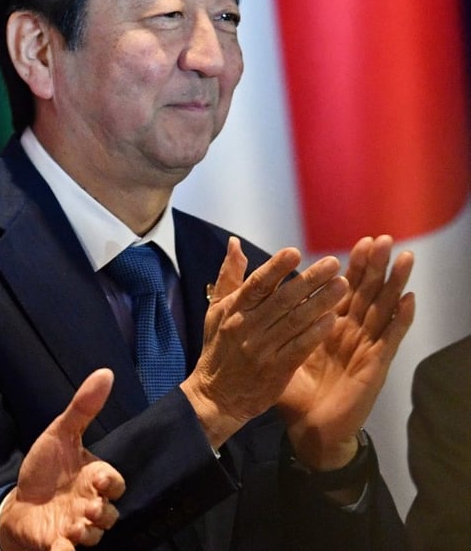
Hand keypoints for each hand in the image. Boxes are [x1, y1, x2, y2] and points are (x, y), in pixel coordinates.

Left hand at [0, 369, 125, 550]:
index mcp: (92, 479)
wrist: (19, 501)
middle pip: (109, 513)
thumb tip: (106, 372)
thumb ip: (83, 407)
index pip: (113, 482)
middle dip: (102, 511)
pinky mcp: (57, 545)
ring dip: (87, 533)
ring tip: (74, 527)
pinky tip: (60, 548)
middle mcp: (89, 505)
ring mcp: (75, 528)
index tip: (98, 480)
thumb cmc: (45, 468)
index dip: (110, 482)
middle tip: (87, 507)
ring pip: (93, 536)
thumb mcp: (60, 433)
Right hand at [181, 237, 348, 447]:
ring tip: (343, 285)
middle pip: (282, 300)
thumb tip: (235, 244)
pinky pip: (299, 347)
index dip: (275, 268)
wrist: (216, 396)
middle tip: (334, 263)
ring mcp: (261, 350)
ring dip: (321, 302)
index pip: (256, 284)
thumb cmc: (219, 349)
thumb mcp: (216, 311)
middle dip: (309, 280)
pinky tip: (334, 318)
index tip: (295, 252)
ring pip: (295, 321)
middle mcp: (246, 327)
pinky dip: (316, 332)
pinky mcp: (276, 370)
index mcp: (233, 310)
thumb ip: (229, 277)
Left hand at [278, 235, 414, 468]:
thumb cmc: (292, 389)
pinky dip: (400, 319)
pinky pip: (389, 339)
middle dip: (374, 267)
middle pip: (365, 293)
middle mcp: (350, 334)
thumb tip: (256, 299)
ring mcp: (364, 348)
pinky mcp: (373, 365)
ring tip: (403, 258)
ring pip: (382, 310)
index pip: (344, 290)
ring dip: (393, 284)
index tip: (360, 241)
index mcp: (329, 327)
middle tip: (381, 239)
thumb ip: (268, 320)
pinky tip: (409, 299)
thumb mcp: (274, 348)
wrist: (307, 427)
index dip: (353, 267)